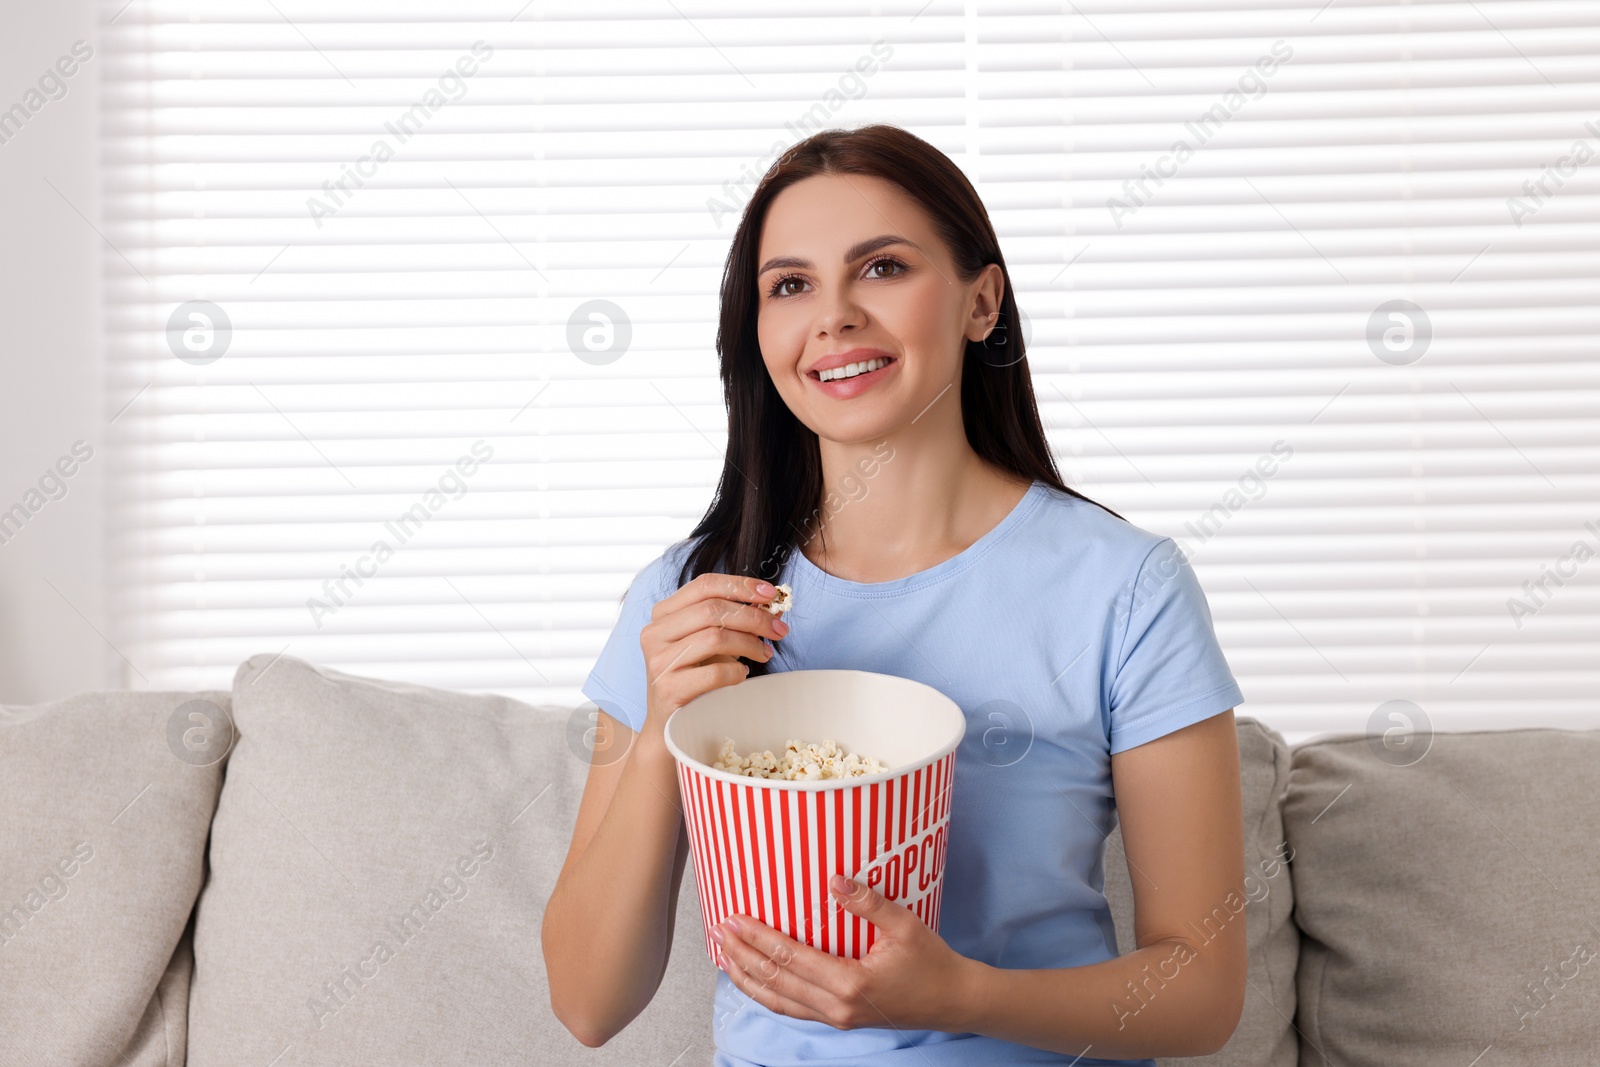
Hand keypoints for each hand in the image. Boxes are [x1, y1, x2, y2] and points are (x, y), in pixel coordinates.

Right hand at [639, 573, 788, 735]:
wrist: (670, 723)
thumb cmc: (693, 675)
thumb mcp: (709, 640)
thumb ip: (732, 619)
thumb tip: (772, 605)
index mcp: (663, 613)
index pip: (704, 585)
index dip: (740, 585)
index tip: (770, 593)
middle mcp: (655, 632)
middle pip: (713, 610)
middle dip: (754, 617)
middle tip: (779, 629)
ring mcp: (659, 660)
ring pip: (715, 638)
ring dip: (749, 644)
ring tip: (765, 653)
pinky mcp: (668, 688)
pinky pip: (714, 672)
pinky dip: (736, 672)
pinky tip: (742, 675)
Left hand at [712, 874, 979, 1032]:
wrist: (953, 1001)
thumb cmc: (932, 963)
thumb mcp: (906, 926)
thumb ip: (870, 902)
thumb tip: (835, 879)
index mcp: (850, 982)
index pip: (789, 958)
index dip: (758, 938)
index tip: (734, 919)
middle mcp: (837, 1006)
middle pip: (774, 982)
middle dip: (742, 956)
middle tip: (717, 932)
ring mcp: (836, 1017)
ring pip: (778, 1001)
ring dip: (747, 978)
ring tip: (724, 956)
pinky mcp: (839, 1019)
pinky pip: (792, 1008)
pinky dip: (767, 994)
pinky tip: (755, 979)